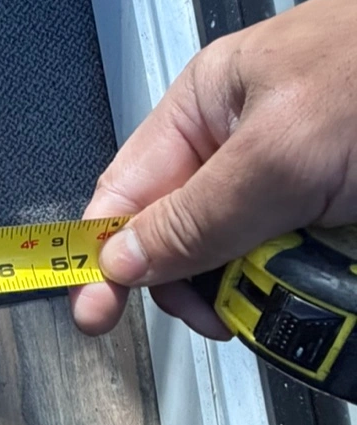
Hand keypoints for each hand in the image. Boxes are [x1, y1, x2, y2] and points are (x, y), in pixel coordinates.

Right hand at [70, 0, 356, 337]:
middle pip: (186, 241)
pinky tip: (338, 275)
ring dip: (273, 286)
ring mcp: (296, 182)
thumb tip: (123, 260)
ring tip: (316, 274)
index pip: (127, 192)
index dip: (103, 254)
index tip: (93, 315)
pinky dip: (320, 283)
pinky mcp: (338, 214)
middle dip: (205, 283)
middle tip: (231, 314)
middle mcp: (243, 146)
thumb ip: (195, 214)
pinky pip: (305, 269)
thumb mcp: (278, 154)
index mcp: (206, 109)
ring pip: (249, 264)